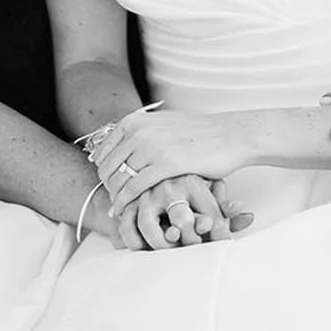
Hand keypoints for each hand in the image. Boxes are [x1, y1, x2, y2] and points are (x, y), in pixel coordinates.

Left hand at [94, 109, 245, 213]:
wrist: (229, 135)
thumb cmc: (198, 133)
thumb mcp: (162, 125)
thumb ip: (140, 134)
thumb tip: (119, 149)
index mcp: (134, 120)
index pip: (101, 152)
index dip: (103, 173)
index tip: (110, 186)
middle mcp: (139, 131)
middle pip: (106, 168)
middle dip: (108, 188)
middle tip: (115, 201)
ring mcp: (151, 146)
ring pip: (119, 180)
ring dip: (117, 198)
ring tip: (122, 209)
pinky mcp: (166, 164)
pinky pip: (134, 188)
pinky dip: (127, 202)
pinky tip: (128, 210)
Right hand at [104, 175, 254, 251]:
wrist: (149, 157)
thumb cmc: (185, 181)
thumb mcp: (206, 190)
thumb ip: (225, 208)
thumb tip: (251, 217)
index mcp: (193, 181)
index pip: (211, 216)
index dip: (218, 236)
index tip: (221, 246)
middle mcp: (169, 185)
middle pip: (182, 223)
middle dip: (190, 242)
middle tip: (194, 250)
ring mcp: (145, 192)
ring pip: (149, 227)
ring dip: (160, 245)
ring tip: (169, 250)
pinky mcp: (126, 199)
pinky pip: (127, 227)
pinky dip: (134, 241)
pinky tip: (142, 247)